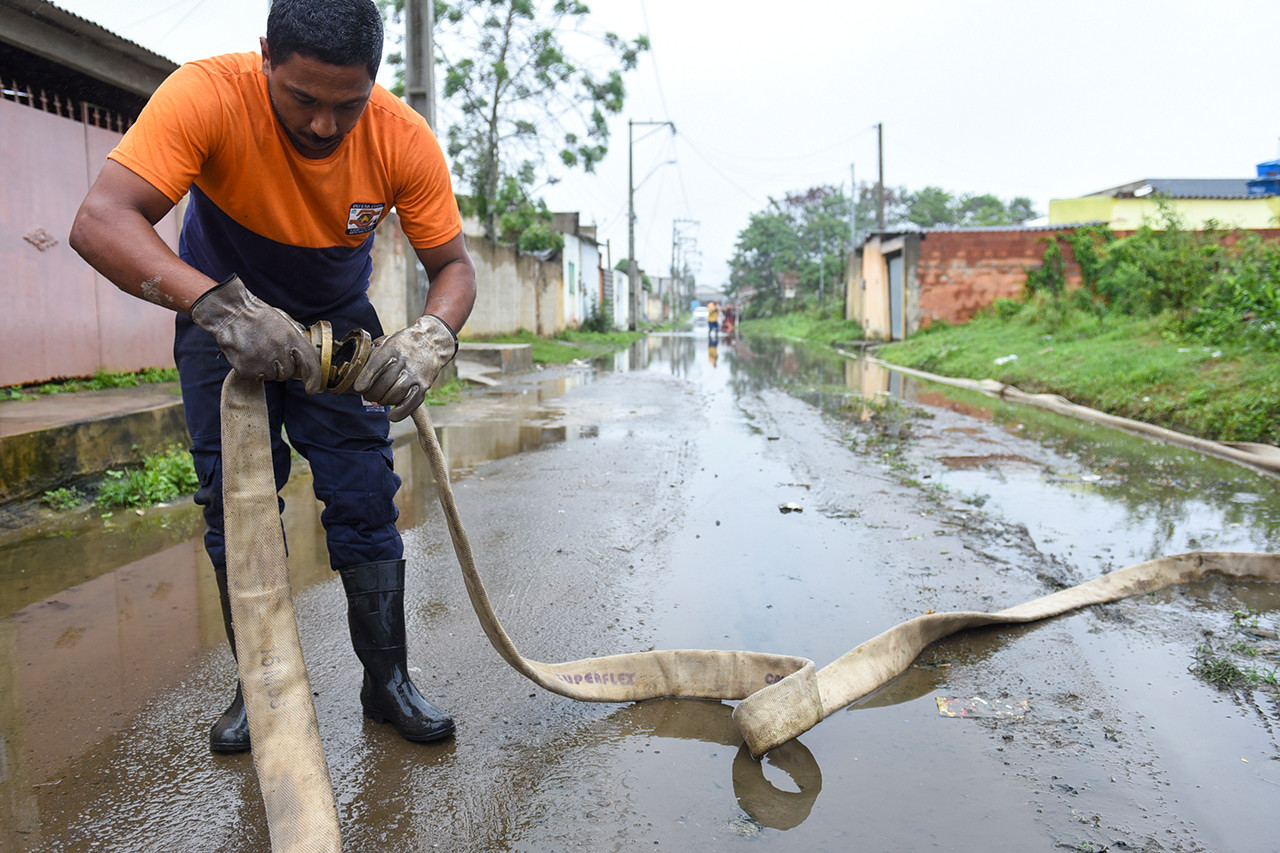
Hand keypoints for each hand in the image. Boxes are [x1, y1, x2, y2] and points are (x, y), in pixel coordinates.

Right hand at [189, 274, 322, 392]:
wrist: (230, 312)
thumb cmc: (257, 315)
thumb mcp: (283, 319)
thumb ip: (296, 334)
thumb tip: (305, 348)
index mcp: (292, 337)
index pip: (309, 364)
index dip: (313, 379)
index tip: (312, 388)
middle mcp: (279, 351)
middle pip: (288, 373)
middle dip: (282, 367)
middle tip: (270, 352)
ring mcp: (262, 362)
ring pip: (271, 376)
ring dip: (266, 369)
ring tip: (256, 350)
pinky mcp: (246, 369)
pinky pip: (254, 377)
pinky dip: (251, 369)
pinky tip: (246, 354)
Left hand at [353, 314, 457, 420]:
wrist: (432, 341)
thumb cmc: (404, 343)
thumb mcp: (387, 340)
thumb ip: (373, 353)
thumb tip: (356, 368)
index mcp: (392, 349)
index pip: (375, 366)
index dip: (365, 379)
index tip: (358, 388)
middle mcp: (404, 362)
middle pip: (383, 384)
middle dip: (371, 394)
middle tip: (367, 395)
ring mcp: (415, 375)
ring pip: (394, 395)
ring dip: (383, 401)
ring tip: (379, 399)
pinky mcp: (424, 386)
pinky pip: (410, 403)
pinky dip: (399, 412)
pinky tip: (391, 415)